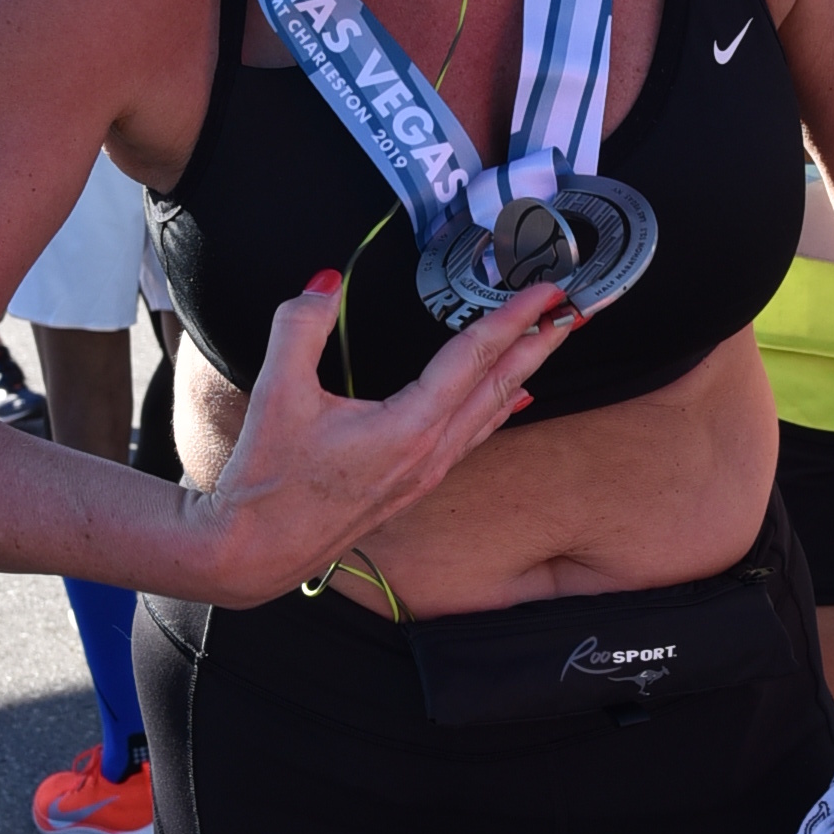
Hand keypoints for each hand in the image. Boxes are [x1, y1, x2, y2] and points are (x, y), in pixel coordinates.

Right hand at [181, 269, 575, 604]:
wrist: (256, 552)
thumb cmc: (268, 479)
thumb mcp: (277, 392)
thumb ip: (301, 327)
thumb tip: (324, 281)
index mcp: (408, 428)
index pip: (473, 359)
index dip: (513, 319)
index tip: (547, 290)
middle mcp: (429, 453)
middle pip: (500, 387)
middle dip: (539, 344)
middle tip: (576, 308)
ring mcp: (426, 474)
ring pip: (492, 413)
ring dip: (524, 373)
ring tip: (552, 341)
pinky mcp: (414, 485)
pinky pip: (474, 436)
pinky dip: (500, 408)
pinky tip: (513, 400)